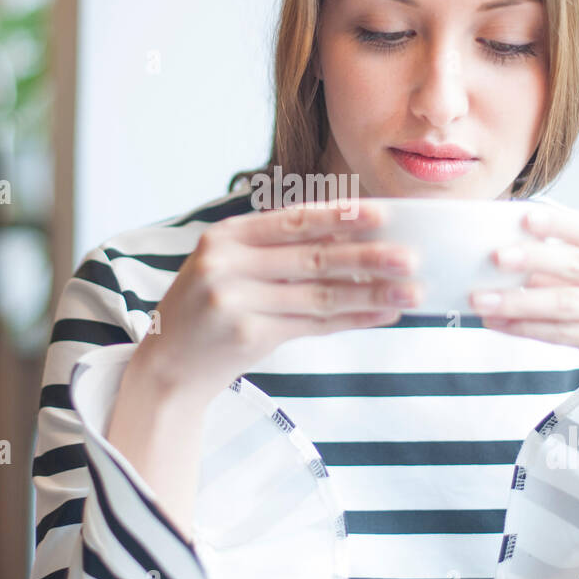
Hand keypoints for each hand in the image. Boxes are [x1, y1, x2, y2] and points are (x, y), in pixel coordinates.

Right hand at [138, 199, 421, 400]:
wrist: (167, 365)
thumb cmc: (209, 310)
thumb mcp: (229, 266)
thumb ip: (277, 251)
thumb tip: (352, 239)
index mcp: (226, 236)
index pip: (293, 220)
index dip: (340, 216)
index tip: (384, 213)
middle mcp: (227, 264)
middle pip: (312, 257)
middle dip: (368, 256)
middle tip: (411, 256)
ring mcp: (234, 301)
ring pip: (319, 294)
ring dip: (370, 292)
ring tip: (411, 290)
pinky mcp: (246, 335)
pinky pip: (312, 325)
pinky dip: (352, 318)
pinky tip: (382, 313)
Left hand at [468, 202, 578, 428]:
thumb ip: (566, 263)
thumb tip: (506, 248)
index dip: (558, 223)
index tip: (523, 216)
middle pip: (578, 265)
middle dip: (533, 259)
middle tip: (494, 257)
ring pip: (566, 304)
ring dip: (518, 302)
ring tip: (481, 300)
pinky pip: (564, 334)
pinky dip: (526, 328)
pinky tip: (498, 323)